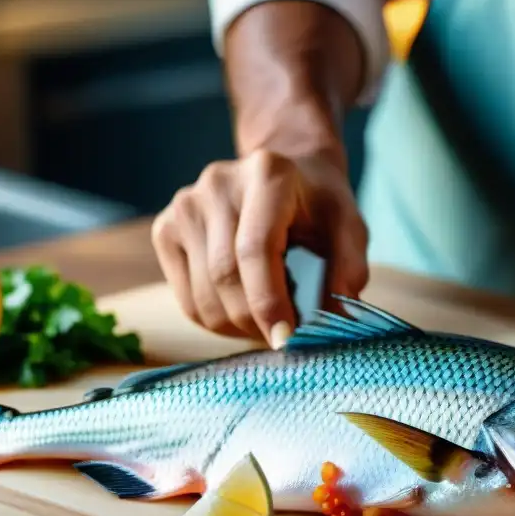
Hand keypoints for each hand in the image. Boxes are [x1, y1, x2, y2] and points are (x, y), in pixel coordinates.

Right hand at [151, 149, 368, 347]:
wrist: (283, 176)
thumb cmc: (319, 207)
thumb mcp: (349, 229)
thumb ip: (349, 270)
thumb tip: (334, 320)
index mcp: (267, 175)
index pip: (255, 250)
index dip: (268, 302)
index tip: (286, 340)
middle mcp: (218, 184)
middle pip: (225, 278)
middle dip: (256, 322)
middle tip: (285, 336)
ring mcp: (185, 205)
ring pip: (203, 297)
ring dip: (237, 327)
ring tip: (266, 320)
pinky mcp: (165, 229)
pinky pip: (187, 300)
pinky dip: (216, 321)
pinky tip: (241, 308)